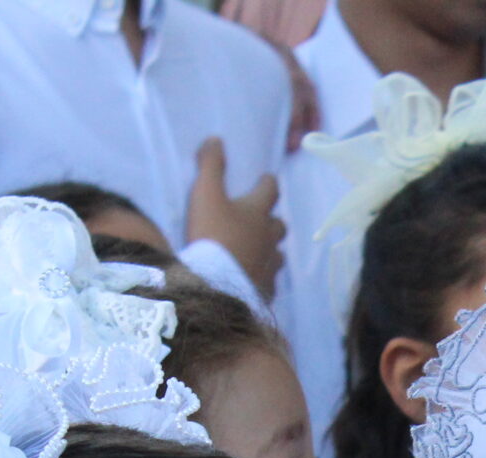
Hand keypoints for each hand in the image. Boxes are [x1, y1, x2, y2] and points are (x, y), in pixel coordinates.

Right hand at [184, 138, 283, 298]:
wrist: (217, 283)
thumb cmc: (213, 233)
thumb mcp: (206, 194)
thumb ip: (210, 166)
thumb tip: (215, 140)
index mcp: (258, 212)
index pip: (271, 190)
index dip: (268, 183)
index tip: (265, 179)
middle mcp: (269, 238)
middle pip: (279, 225)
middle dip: (272, 219)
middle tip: (260, 218)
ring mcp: (270, 265)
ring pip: (277, 255)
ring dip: (269, 249)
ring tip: (257, 249)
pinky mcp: (264, 289)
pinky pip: (269, 282)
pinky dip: (262, 276)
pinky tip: (252, 278)